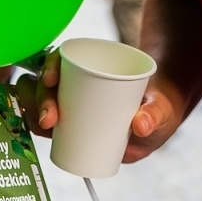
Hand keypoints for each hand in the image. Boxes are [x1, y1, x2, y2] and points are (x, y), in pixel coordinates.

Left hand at [13, 49, 186, 163]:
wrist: (164, 89)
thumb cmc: (159, 113)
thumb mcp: (159, 118)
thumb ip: (153, 119)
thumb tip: (141, 124)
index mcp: (85, 138)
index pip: (52, 133)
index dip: (41, 124)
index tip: (48, 120)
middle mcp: (74, 117)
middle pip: (43, 108)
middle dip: (37, 101)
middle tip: (50, 89)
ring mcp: (75, 95)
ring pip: (46, 89)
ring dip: (40, 82)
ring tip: (49, 75)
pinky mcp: (80, 75)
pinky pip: (59, 69)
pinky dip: (53, 65)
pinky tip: (51, 62)